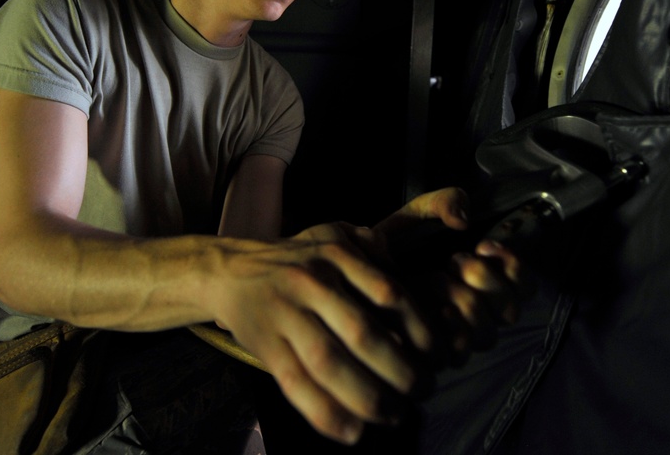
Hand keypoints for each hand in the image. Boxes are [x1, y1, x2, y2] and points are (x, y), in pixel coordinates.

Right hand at [206, 222, 435, 444]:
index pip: (389, 293)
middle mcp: (312, 282)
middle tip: (424, 390)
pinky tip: (352, 433)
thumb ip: (374, 253)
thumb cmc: (299, 259)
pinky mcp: (265, 344)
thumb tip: (414, 291)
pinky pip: (296, 383)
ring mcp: (285, 314)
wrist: (231, 269)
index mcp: (337, 255)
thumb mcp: (336, 236)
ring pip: (329, 362)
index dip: (419, 327)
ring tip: (393, 415)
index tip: (438, 354)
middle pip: (362, 332)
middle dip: (400, 369)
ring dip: (366, 396)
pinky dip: (324, 412)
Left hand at [374, 187, 535, 365]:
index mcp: (482, 281)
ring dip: (466, 300)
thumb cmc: (390, 247)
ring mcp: (456, 336)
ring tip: (438, 277)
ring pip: (486, 334)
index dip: (515, 268)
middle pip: (509, 312)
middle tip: (458, 259)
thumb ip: (443, 202)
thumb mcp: (417, 214)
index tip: (485, 245)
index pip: (524, 287)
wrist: (352, 272)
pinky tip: (431, 306)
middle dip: (486, 281)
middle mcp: (476, 312)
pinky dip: (449, 328)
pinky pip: (457, 352)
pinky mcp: (432, 355)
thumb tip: (463, 219)